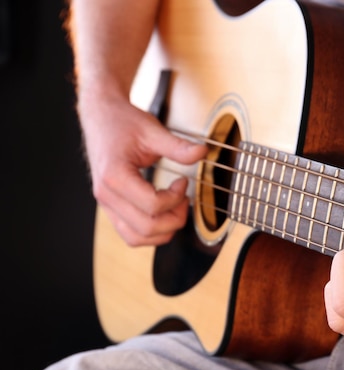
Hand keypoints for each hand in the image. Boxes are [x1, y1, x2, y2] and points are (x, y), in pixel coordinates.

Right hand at [80, 95, 206, 246]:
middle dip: (174, 218)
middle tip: (184, 198)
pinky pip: (130, 235)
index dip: (176, 197)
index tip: (183, 181)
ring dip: (163, 230)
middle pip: (146, 228)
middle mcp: (106, 195)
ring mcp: (106, 204)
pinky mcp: (110, 208)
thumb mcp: (152, 130)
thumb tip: (202, 153)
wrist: (101, 117)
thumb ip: (177, 146)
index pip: (152, 205)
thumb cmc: (122, 123)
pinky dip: (150, 233)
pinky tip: (163, 213)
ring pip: (136, 238)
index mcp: (114, 176)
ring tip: (175, 207)